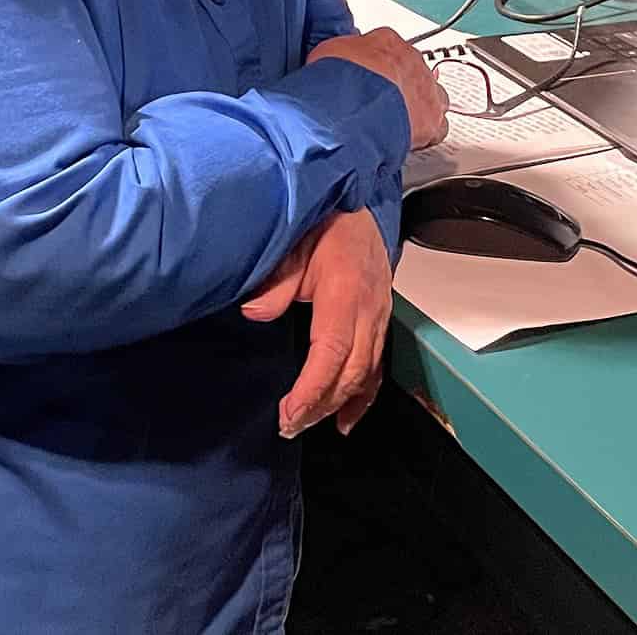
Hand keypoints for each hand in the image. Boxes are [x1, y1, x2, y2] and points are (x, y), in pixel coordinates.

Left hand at [240, 209, 391, 436]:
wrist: (357, 210)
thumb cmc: (323, 226)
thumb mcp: (293, 243)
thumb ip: (276, 280)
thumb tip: (254, 311)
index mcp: (345, 292)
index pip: (332, 351)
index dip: (312, 388)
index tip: (289, 413)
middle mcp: (369, 310)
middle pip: (351, 371)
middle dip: (320, 404)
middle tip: (289, 425)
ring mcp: (379, 318)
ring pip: (365, 374)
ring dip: (337, 404)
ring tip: (307, 425)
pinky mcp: (381, 324)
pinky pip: (377, 368)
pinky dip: (362, 398)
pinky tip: (345, 420)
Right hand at [307, 28, 448, 149]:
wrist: (351, 108)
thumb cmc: (337, 80)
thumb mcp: (329, 54)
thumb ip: (342, 56)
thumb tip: (337, 60)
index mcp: (386, 42)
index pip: (389, 48)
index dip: (379, 68)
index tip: (370, 78)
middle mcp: (412, 61)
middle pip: (414, 72)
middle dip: (401, 87)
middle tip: (382, 103)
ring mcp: (426, 90)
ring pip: (435, 96)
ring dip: (420, 107)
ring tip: (400, 122)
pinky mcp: (432, 121)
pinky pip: (439, 127)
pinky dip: (428, 134)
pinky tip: (413, 140)